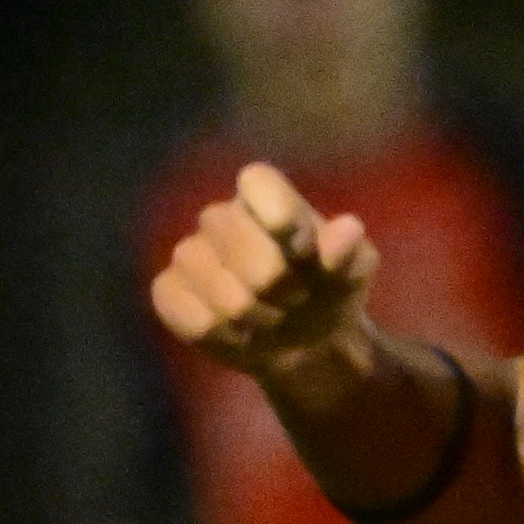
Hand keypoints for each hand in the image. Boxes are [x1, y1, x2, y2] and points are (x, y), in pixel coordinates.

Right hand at [151, 160, 378, 378]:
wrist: (307, 342)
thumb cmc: (330, 290)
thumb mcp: (354, 271)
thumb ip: (350, 250)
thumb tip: (347, 229)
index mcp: (264, 197)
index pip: (256, 181)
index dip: (280, 215)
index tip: (305, 250)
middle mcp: (219, 217)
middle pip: (243, 245)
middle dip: (281, 287)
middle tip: (296, 300)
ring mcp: (189, 253)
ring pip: (220, 290)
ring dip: (256, 317)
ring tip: (272, 319)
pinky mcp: (168, 291)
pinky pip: (192, 318)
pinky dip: (224, 337)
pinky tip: (240, 334)